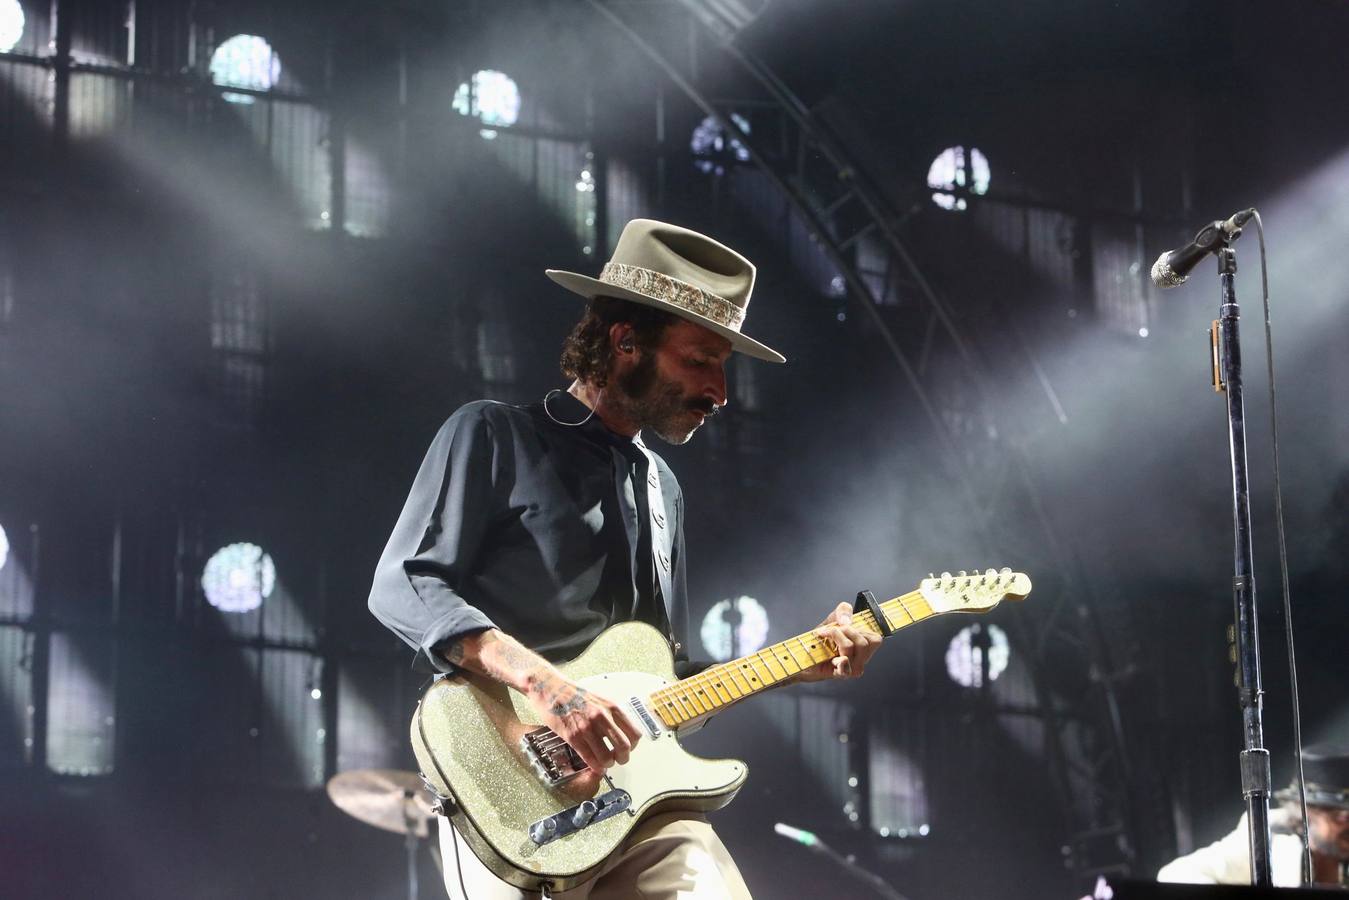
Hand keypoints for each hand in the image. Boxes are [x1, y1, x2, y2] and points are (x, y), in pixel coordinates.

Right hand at [526, 673, 642, 772]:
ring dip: (608, 764)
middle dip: (623, 758)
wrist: (551, 688)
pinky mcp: (572, 736)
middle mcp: (602, 717)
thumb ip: (612, 716)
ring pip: (606, 757)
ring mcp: (587, 727)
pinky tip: (595, 765)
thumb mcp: (601, 700)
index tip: (627, 748)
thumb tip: (621, 734)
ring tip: (604, 762)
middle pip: (624, 747)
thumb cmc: (575, 694)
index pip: (634, 733)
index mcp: (612, 707)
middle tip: (618, 760)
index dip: (633, 746)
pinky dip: (594, 766)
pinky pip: (589, 758)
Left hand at [796, 601, 882, 681]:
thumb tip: (846, 621)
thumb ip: (843, 611)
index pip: (876, 639)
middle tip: (830, 632)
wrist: (804, 655)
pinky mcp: (841, 674)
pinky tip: (833, 659)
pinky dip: (840, 660)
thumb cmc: (821, 640)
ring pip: (851, 647)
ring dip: (836, 639)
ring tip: (827, 642)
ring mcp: (853, 668)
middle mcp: (862, 658)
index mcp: (864, 645)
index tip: (842, 625)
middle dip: (845, 630)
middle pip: (864, 642)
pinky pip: (845, 664)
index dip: (860, 629)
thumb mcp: (832, 620)